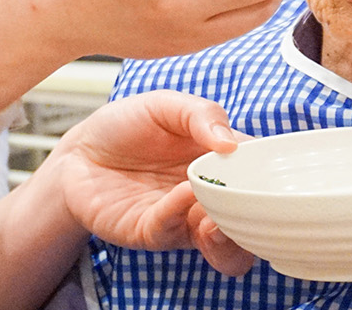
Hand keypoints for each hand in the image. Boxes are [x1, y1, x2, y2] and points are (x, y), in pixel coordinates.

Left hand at [43, 90, 255, 276]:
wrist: (78, 152)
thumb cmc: (125, 126)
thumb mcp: (164, 104)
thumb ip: (201, 114)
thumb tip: (231, 142)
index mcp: (221, 164)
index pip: (262, 177)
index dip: (273, 178)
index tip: (273, 172)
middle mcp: (210, 196)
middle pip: (254, 221)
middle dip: (261, 217)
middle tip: (254, 197)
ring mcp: (184, 219)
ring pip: (225, 246)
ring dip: (232, 234)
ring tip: (224, 208)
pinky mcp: (153, 232)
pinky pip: (175, 229)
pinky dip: (183, 212)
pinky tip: (185, 191)